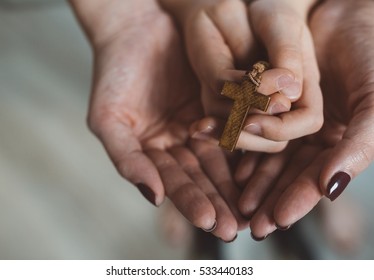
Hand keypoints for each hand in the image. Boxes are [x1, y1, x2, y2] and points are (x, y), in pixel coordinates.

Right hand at [69, 0, 244, 240]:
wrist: (135, 25)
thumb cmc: (113, 72)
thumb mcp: (108, 119)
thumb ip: (126, 159)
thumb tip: (153, 197)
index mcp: (152, 152)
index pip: (173, 182)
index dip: (190, 202)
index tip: (210, 221)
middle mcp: (177, 142)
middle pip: (201, 176)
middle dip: (218, 201)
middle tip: (238, 227)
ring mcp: (199, 124)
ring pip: (221, 157)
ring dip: (236, 182)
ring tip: (253, 205)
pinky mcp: (218, 103)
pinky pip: (235, 126)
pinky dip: (246, 143)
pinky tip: (261, 162)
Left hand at [160, 0, 322, 151]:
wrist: (255, 13)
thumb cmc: (272, 14)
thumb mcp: (279, 24)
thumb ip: (286, 54)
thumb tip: (289, 90)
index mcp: (305, 84)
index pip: (308, 120)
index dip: (282, 126)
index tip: (253, 119)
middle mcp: (285, 102)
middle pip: (276, 141)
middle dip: (251, 138)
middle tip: (226, 129)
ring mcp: (262, 108)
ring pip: (251, 138)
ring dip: (228, 136)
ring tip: (204, 127)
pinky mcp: (240, 108)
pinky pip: (230, 128)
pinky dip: (215, 130)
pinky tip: (197, 127)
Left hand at [236, 0, 373, 239]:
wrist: (346, 15)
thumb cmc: (371, 57)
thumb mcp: (372, 106)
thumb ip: (357, 148)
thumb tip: (331, 189)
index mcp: (341, 145)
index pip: (316, 181)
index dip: (296, 201)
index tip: (275, 221)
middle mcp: (317, 140)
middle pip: (290, 177)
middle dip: (269, 199)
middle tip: (250, 222)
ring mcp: (294, 122)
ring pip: (270, 157)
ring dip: (253, 178)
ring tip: (236, 198)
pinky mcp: (275, 104)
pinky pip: (256, 128)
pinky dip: (245, 144)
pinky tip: (232, 161)